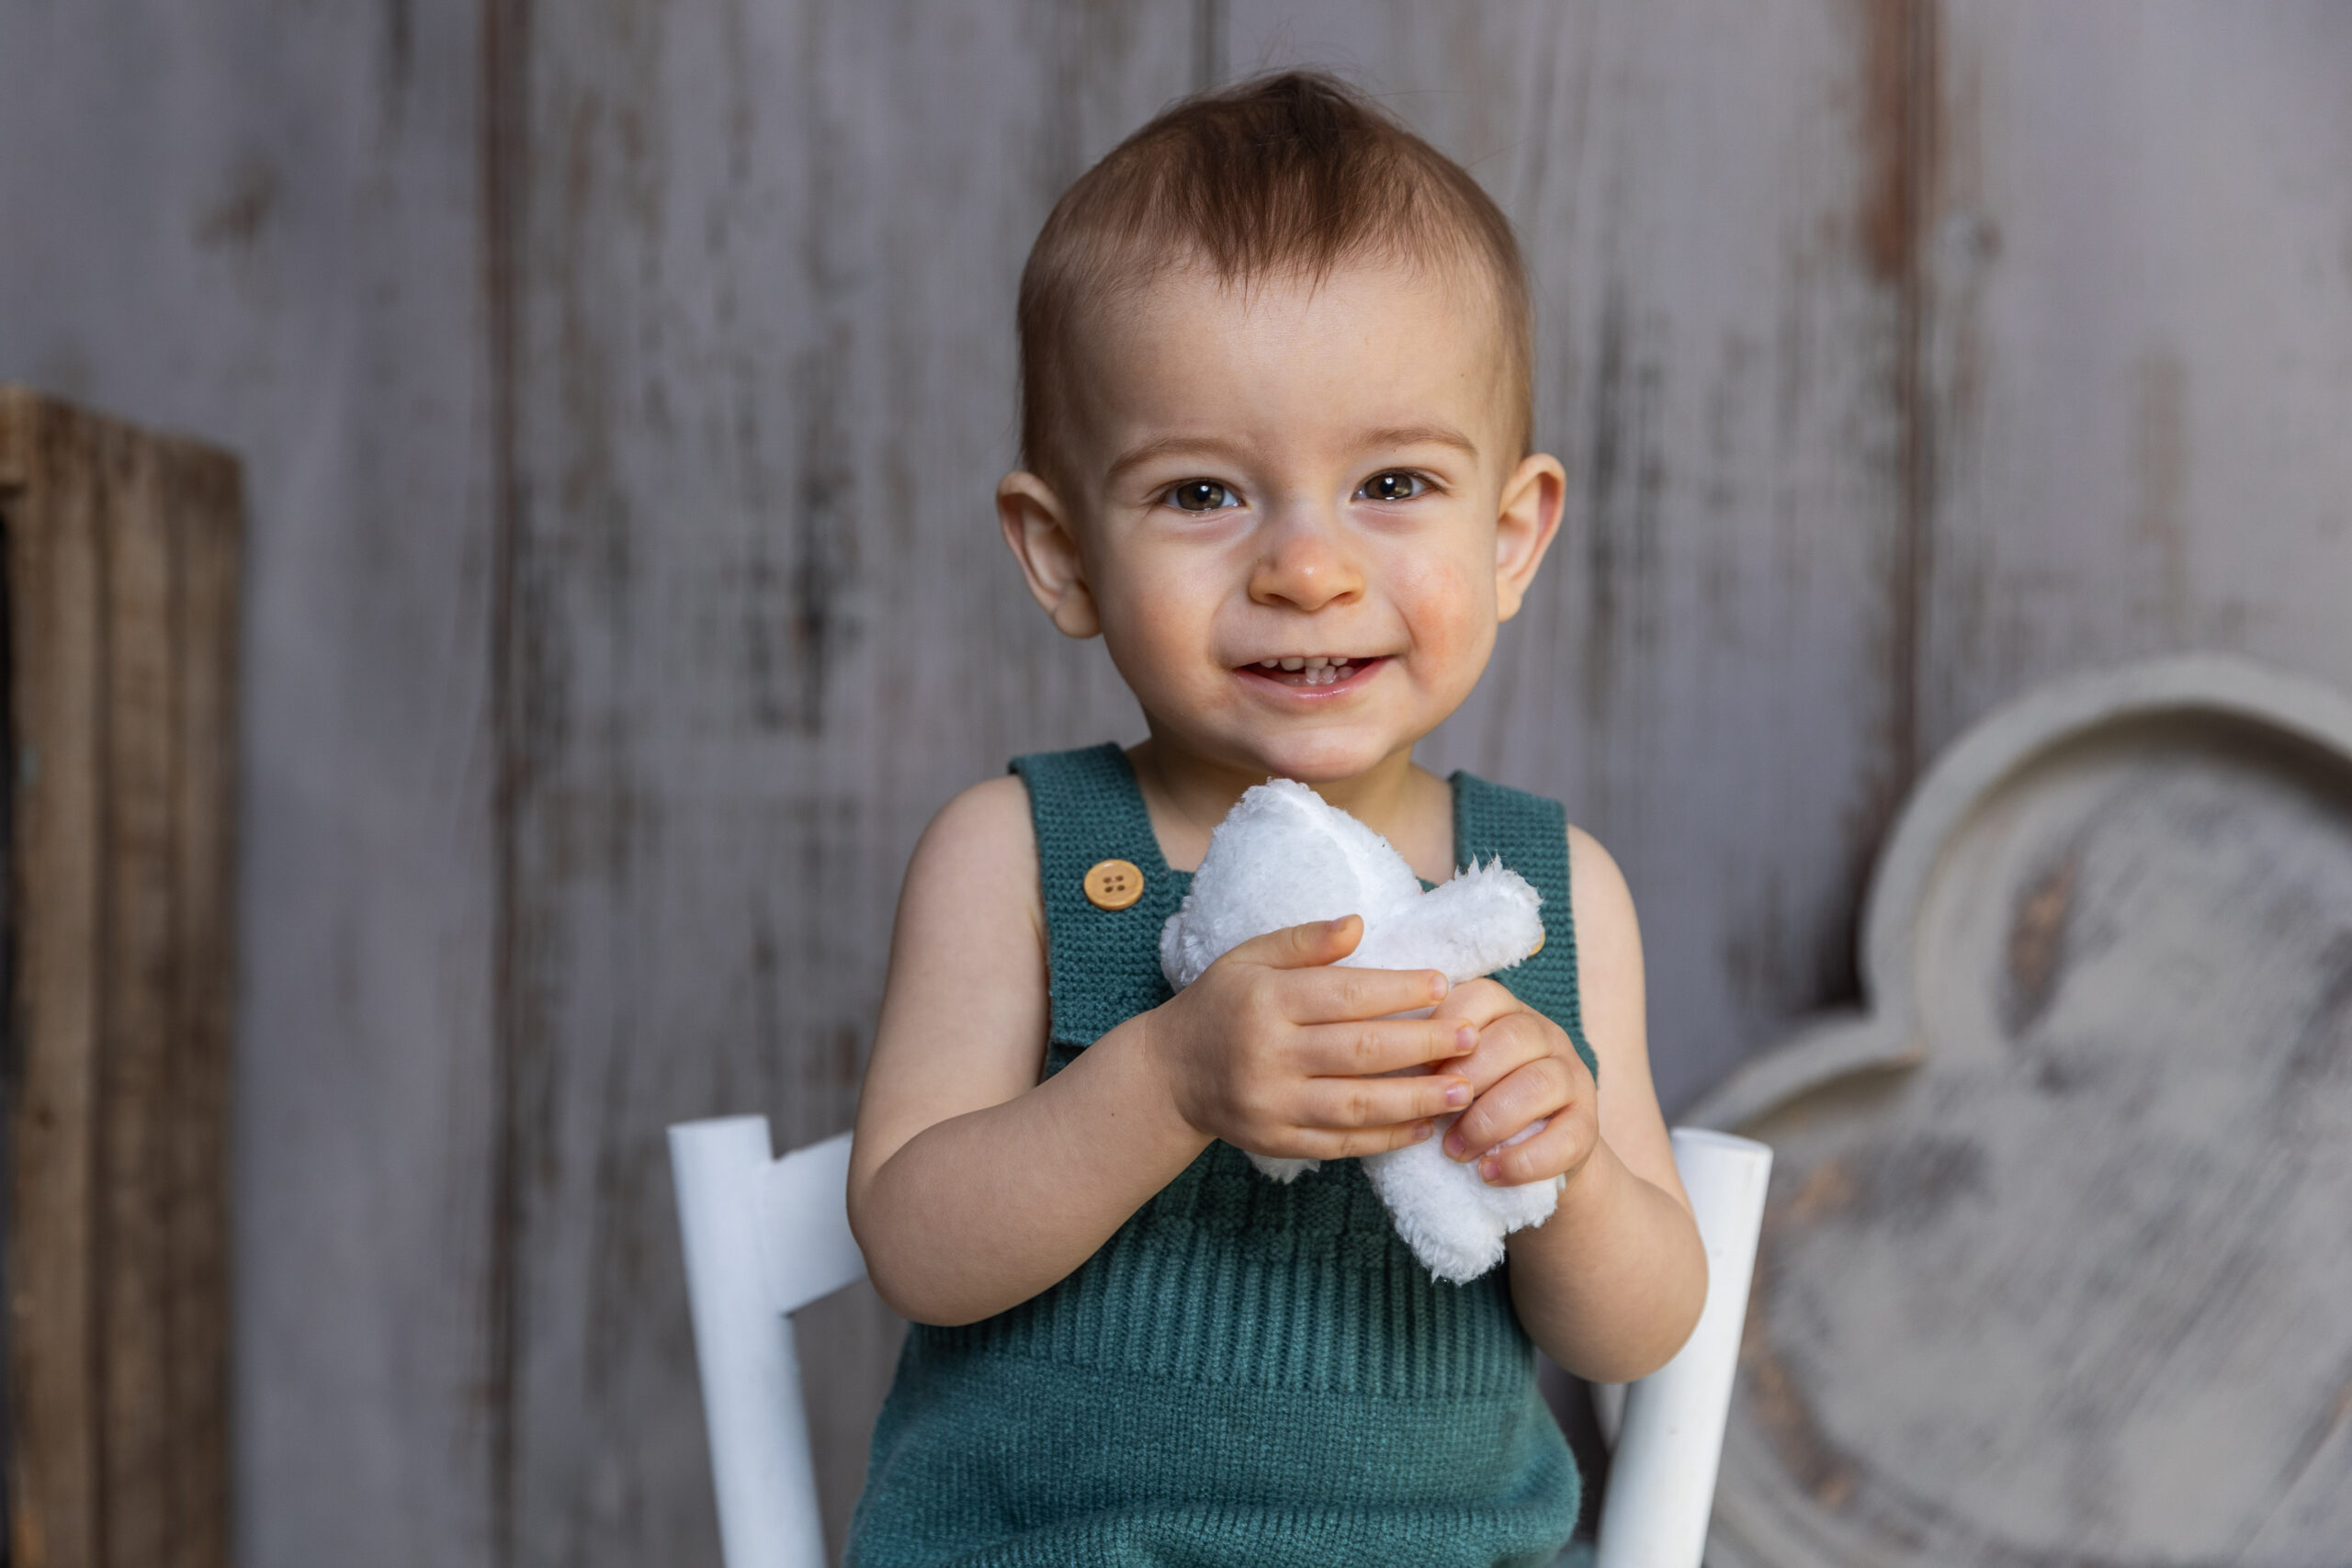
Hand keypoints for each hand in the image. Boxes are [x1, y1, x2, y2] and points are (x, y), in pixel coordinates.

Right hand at [1141, 916, 1478, 1161]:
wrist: (1170, 1073)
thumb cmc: (1221, 1004)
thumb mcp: (1249, 957)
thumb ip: (1304, 941)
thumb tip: (1359, 924)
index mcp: (1265, 1000)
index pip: (1344, 994)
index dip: (1397, 990)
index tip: (1443, 985)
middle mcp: (1268, 1053)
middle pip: (1359, 1051)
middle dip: (1422, 1045)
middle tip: (1470, 1038)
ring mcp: (1272, 1103)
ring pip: (1357, 1104)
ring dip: (1416, 1099)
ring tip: (1463, 1090)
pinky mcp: (1276, 1140)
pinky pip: (1340, 1142)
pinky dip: (1386, 1137)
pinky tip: (1423, 1125)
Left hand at [1431, 979, 1600, 1187]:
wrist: (1530, 1157)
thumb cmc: (1472, 1106)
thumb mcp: (1450, 1074)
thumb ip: (1429, 1061)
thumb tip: (1385, 1066)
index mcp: (1505, 1011)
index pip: (1480, 997)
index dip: (1445, 1030)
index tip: (1419, 1069)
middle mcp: (1545, 1034)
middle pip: (1514, 1038)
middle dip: (1468, 1080)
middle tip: (1433, 1119)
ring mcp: (1573, 1077)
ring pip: (1540, 1083)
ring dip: (1490, 1121)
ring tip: (1455, 1151)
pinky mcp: (1588, 1127)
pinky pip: (1565, 1138)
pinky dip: (1522, 1160)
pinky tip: (1489, 1174)